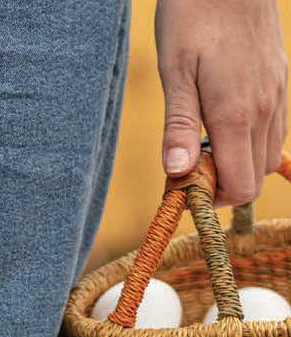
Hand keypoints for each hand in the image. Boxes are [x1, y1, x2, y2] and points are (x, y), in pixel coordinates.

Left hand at [156, 0, 287, 207]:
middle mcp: (265, 109)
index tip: (184, 186)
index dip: (212, 199)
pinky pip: (273, 129)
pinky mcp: (280, 80)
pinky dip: (249, 142)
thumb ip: (178, 127)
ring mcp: (277, 94)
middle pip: (255, 178)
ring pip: (267, 155)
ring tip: (201, 144)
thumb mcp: (174, 73)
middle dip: (223, 184)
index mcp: (237, 115)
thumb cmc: (194, 16)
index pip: (240, 186)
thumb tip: (178, 174)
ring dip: (236, 163)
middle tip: (188, 166)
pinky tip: (220, 126)